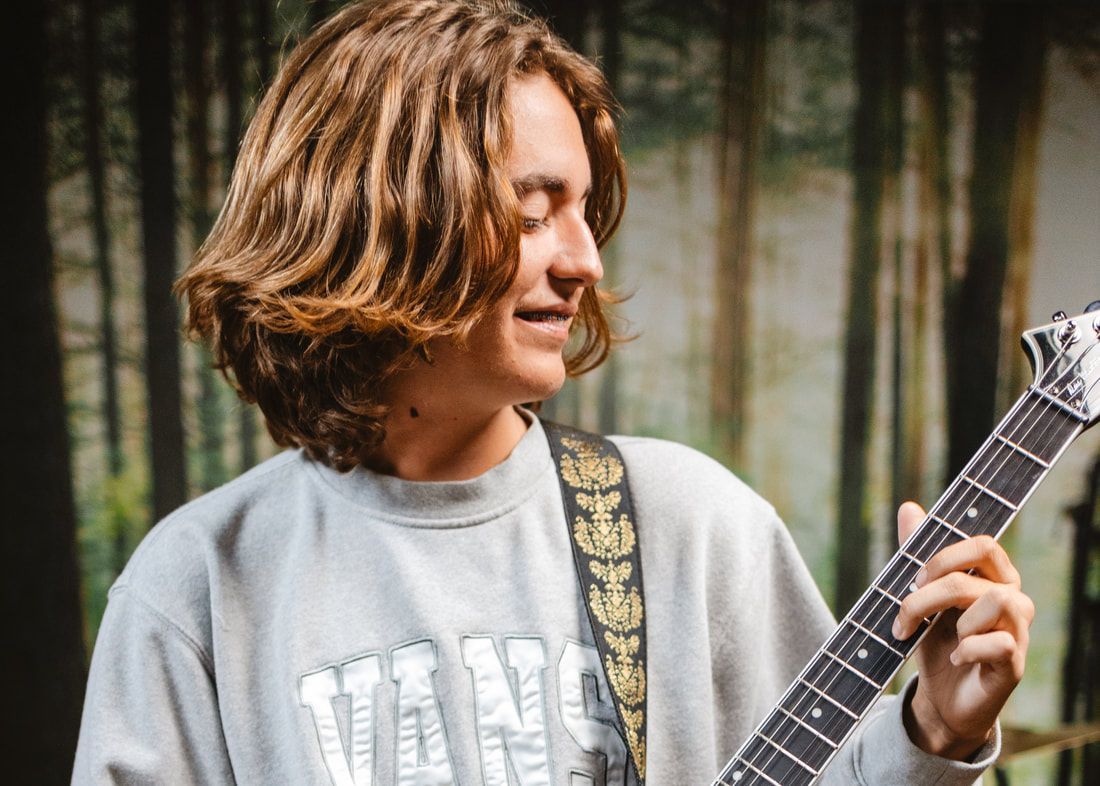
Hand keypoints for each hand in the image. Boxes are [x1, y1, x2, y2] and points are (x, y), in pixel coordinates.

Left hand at [891, 501, 1034, 759]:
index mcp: (993, 577)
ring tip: (942, 639)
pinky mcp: (1014, 664)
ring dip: (952, 619)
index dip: (944, 556)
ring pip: (994, 602)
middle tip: (907, 613)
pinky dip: (965, 650)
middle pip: (974, 574)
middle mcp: (1013, 599)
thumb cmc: (936, 641)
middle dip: (928, 593)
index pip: (984, 544)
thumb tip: (909, 507)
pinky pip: (998, 643)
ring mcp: (1017, 631)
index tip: (913, 578)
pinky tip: (955, 660)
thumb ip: (917, 553)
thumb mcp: (920, 595)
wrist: (942, 698)